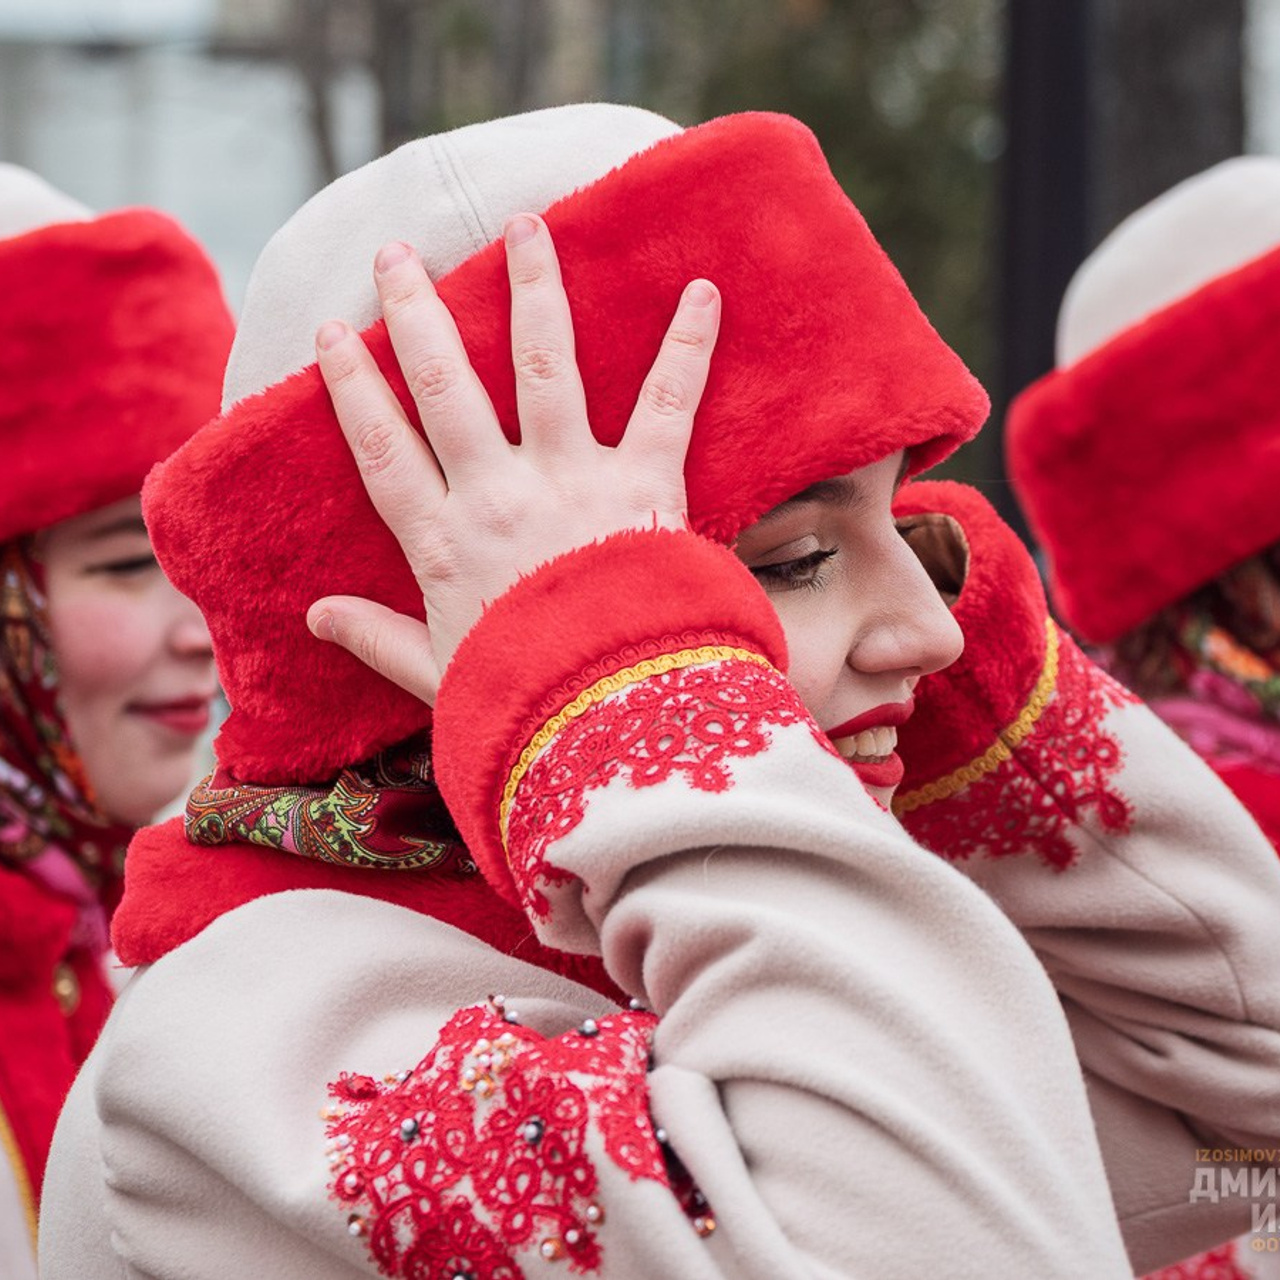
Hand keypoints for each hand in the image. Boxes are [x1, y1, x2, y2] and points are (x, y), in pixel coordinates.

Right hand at [307, 214, 720, 703]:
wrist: (613, 720)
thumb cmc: (526, 706)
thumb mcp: (438, 676)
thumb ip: (378, 638)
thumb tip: (315, 615)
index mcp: (443, 542)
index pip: (382, 446)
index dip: (353, 386)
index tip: (330, 334)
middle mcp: (499, 494)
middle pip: (446, 386)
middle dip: (416, 313)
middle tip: (397, 255)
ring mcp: (572, 480)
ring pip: (543, 365)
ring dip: (533, 289)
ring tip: (523, 225)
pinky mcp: (646, 483)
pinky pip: (668, 402)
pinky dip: (689, 346)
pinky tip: (704, 290)